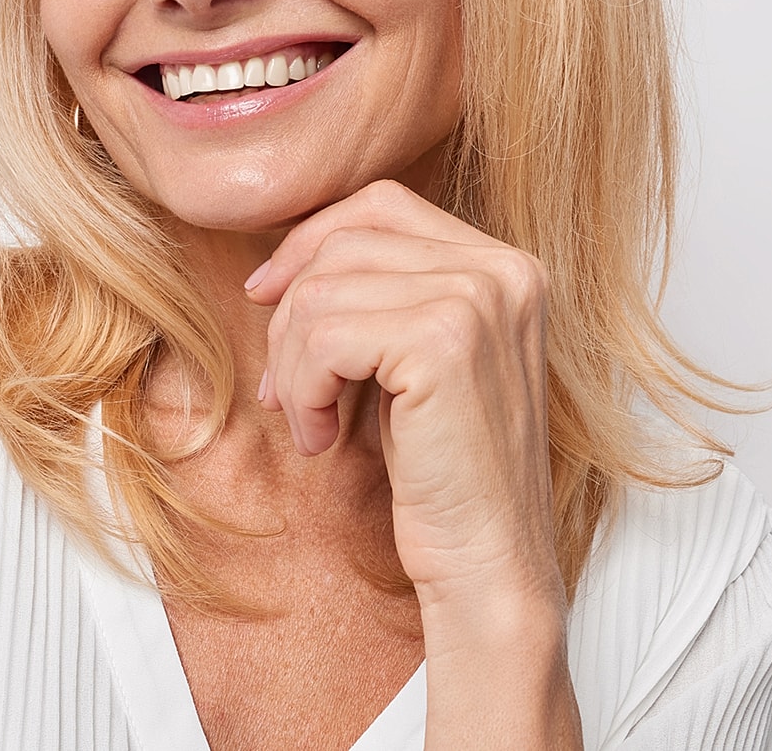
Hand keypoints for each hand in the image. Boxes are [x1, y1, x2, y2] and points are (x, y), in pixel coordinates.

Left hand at [248, 179, 561, 613]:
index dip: (312, 242)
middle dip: (292, 312)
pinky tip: (322, 438)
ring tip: (311, 421)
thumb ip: (385, 292)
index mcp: (505, 265)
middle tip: (284, 388)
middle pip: (346, 241)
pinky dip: (303, 390)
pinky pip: (324, 337)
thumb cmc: (445, 472)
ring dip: (293, 364)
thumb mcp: (418, 359)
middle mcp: (504, 269)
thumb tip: (288, 258)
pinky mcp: (445, 343)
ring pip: (324, 290)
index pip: (382, 205)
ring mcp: (480, 300)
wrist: (489, 567)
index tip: (266, 294)